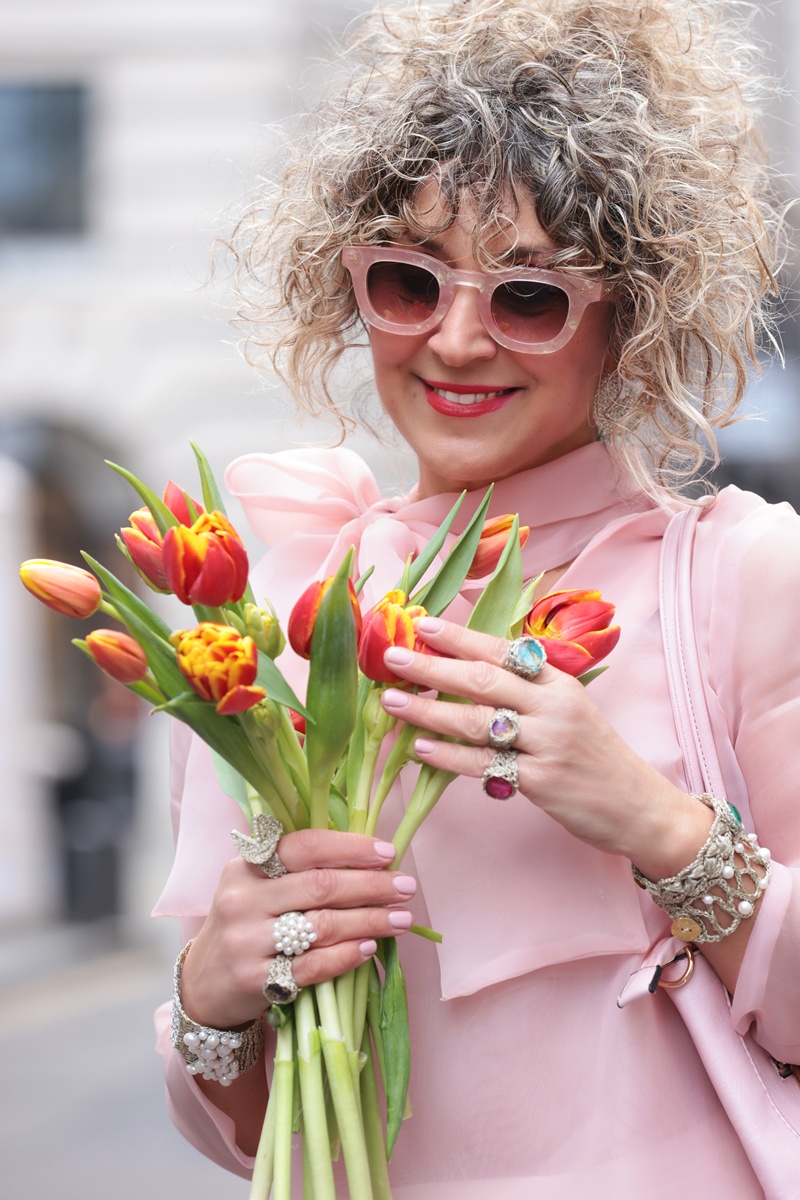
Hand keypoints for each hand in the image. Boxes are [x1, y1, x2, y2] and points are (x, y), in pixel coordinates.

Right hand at [180, 830, 416, 1028]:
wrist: (203, 985)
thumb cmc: (245, 926)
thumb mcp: (257, 888)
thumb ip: (299, 871)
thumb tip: (370, 859)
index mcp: (246, 867)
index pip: (305, 846)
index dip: (350, 847)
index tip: (388, 852)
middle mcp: (243, 900)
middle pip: (320, 886)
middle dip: (371, 885)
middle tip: (406, 887)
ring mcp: (246, 941)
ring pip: (322, 926)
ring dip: (370, 920)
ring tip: (402, 919)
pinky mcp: (255, 980)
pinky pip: (313, 965)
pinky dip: (347, 955)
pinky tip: (371, 947)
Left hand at [380, 618, 711, 878]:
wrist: (640, 806)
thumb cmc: (595, 756)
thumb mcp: (569, 710)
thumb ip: (528, 689)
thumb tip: (469, 667)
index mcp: (559, 681)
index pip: (502, 650)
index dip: (460, 636)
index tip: (422, 623)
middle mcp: (554, 706)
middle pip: (483, 679)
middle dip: (432, 666)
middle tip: (392, 656)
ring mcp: (548, 743)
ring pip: (478, 721)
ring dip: (428, 710)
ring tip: (390, 700)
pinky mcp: (542, 782)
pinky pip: (486, 765)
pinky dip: (450, 756)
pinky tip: (420, 748)